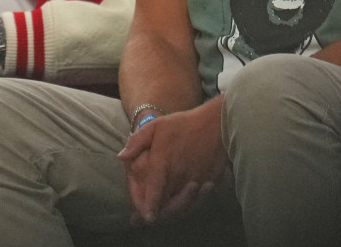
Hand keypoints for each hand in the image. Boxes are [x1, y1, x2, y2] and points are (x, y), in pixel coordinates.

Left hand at [118, 96, 226, 224]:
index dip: (149, 209)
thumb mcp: (157, 126)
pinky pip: (198, 198)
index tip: (148, 217)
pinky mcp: (210, 182)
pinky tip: (191, 192)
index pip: (153, 195)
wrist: (218, 122)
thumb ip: (136, 142)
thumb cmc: (185, 124)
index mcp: (163, 164)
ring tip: (174, 202)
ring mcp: (196, 181)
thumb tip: (121, 157)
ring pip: (183, 204)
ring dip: (178, 206)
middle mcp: (179, 177)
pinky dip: (194, 200)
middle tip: (157, 212)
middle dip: (162, 210)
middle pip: (168, 205)